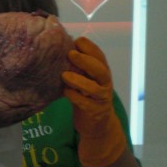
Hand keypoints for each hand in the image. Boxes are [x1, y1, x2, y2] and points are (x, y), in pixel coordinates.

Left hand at [61, 37, 125, 166]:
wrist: (97, 125)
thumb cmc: (87, 97)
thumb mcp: (85, 80)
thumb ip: (78, 68)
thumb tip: (61, 48)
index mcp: (102, 73)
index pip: (100, 56)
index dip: (90, 48)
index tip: (77, 40)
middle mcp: (105, 84)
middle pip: (100, 69)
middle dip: (86, 60)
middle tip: (71, 53)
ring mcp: (101, 98)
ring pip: (94, 87)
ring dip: (79, 80)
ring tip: (64, 75)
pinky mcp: (94, 112)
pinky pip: (85, 103)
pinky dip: (74, 96)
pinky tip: (65, 92)